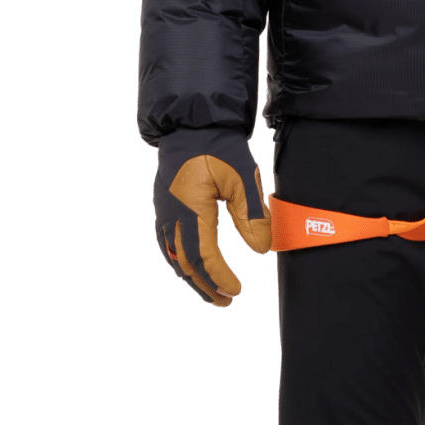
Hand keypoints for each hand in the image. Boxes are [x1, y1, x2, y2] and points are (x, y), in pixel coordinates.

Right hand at [153, 130, 271, 307]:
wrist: (191, 123)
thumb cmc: (219, 147)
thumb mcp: (243, 177)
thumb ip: (252, 214)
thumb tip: (261, 250)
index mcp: (191, 207)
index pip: (203, 255)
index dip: (219, 276)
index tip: (237, 290)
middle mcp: (170, 214)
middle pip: (185, 262)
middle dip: (205, 285)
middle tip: (226, 301)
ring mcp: (162, 211)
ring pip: (173, 256)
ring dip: (192, 278)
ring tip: (212, 293)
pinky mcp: (162, 207)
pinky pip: (167, 244)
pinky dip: (181, 262)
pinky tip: (194, 269)